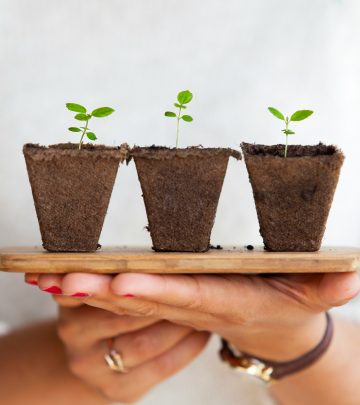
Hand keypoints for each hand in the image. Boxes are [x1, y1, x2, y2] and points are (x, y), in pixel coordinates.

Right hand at [25, 274, 208, 403]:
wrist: (91, 358)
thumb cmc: (104, 310)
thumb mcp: (98, 286)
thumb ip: (107, 272)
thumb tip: (140, 249)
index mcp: (70, 298)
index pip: (100, 286)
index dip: (123, 283)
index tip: (143, 276)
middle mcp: (72, 333)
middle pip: (125, 314)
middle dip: (162, 300)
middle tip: (195, 282)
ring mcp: (92, 367)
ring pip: (146, 343)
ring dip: (180, 325)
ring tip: (204, 309)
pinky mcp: (116, 390)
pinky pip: (161, 367)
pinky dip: (186, 349)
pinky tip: (202, 334)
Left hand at [29, 271, 359, 361]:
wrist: (268, 325)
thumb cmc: (285, 303)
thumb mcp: (311, 294)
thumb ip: (327, 285)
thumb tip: (352, 274)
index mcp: (224, 301)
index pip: (187, 297)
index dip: (158, 290)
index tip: (125, 282)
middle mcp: (193, 306)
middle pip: (146, 298)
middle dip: (106, 291)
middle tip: (67, 278)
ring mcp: (175, 305)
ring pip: (129, 299)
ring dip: (92, 291)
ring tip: (53, 277)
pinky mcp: (164, 299)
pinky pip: (125, 297)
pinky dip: (95, 290)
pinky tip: (64, 279)